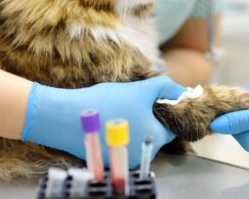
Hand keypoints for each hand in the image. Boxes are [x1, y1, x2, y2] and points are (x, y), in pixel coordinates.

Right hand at [21, 76, 185, 167]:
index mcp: (155, 138)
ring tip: (118, 109)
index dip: (166, 111)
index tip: (154, 100)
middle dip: (148, 117)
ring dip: (133, 124)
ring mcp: (124, 159)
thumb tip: (183, 91)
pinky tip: (107, 119)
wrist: (65, 116)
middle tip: (133, 102)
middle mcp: (142, 154)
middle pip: (154, 133)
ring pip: (138, 138)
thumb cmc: (107, 102)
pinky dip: (118, 133)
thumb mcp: (141, 89)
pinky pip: (121, 144)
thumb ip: (166, 88)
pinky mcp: (108, 160)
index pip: (172, 127)